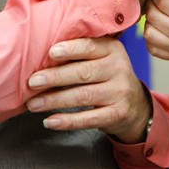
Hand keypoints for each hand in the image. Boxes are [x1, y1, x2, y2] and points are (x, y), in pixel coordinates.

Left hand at [25, 37, 150, 142]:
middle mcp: (119, 69)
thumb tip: (41, 54)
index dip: (71, 49)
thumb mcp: (103, 57)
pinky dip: (67, 121)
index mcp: (113, 50)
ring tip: (33, 104)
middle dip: (55, 77)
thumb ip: (81, 52)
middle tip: (32, 82)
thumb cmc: (108, 76)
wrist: (136, 105)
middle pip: (83, 72)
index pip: (91, 47)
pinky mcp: (117, 114)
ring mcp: (119, 93)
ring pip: (83, 96)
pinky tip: (50, 121)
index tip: (51, 53)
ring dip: (54, 100)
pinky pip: (89, 119)